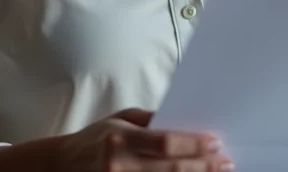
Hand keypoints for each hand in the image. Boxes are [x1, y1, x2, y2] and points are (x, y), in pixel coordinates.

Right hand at [0, 107, 233, 171]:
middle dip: (203, 165)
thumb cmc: (97, 138)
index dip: (193, 144)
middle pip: (170, 169)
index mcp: (120, 138)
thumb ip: (149, 121)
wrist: (60, 165)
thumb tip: (183, 120)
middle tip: (226, 161)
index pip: (165, 142)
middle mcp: (118, 164)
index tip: (215, 142)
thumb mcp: (120, 120)